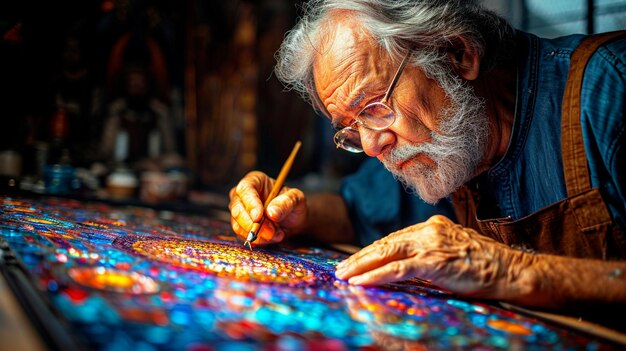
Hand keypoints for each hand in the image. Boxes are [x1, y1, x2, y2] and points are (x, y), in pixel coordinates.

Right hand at [228, 171, 306, 245]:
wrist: (293, 220)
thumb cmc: (293, 204)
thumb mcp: (296, 199)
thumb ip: (286, 203)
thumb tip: (271, 213)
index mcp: (255, 180)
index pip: (245, 189)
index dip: (250, 203)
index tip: (258, 217)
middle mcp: (242, 195)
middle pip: (237, 209)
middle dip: (253, 224)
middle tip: (271, 232)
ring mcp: (239, 211)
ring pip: (238, 225)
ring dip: (259, 234)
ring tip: (278, 233)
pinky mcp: (240, 226)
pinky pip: (243, 236)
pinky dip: (259, 240)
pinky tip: (273, 236)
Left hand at [335, 215, 535, 299]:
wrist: (510, 270)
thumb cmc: (485, 266)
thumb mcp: (452, 254)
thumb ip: (429, 255)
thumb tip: (404, 267)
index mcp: (431, 226)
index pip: (394, 239)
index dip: (373, 251)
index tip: (356, 261)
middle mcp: (428, 230)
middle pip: (385, 243)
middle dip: (360, 257)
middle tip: (341, 269)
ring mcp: (430, 244)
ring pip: (386, 252)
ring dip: (361, 265)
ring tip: (344, 275)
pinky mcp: (434, 261)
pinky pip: (397, 268)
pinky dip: (376, 275)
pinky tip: (361, 282)